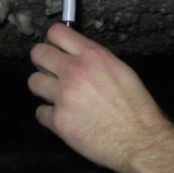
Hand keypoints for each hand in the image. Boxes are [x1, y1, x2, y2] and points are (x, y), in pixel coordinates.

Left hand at [28, 24, 173, 172]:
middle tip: (51, 72)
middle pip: (37, 53)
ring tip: (58, 97)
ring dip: (43, 88)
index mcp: (92, 55)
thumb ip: (94, 60)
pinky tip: (66, 118)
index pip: (56, 32)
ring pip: (33, 81)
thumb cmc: (136, 107)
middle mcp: (74, 71)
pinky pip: (41, 112)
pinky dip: (50, 116)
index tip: (55, 49)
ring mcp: (64, 96)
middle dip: (42, 62)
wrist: (140, 140)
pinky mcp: (58, 120)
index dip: (52, 41)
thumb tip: (75, 55)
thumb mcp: (120, 70)